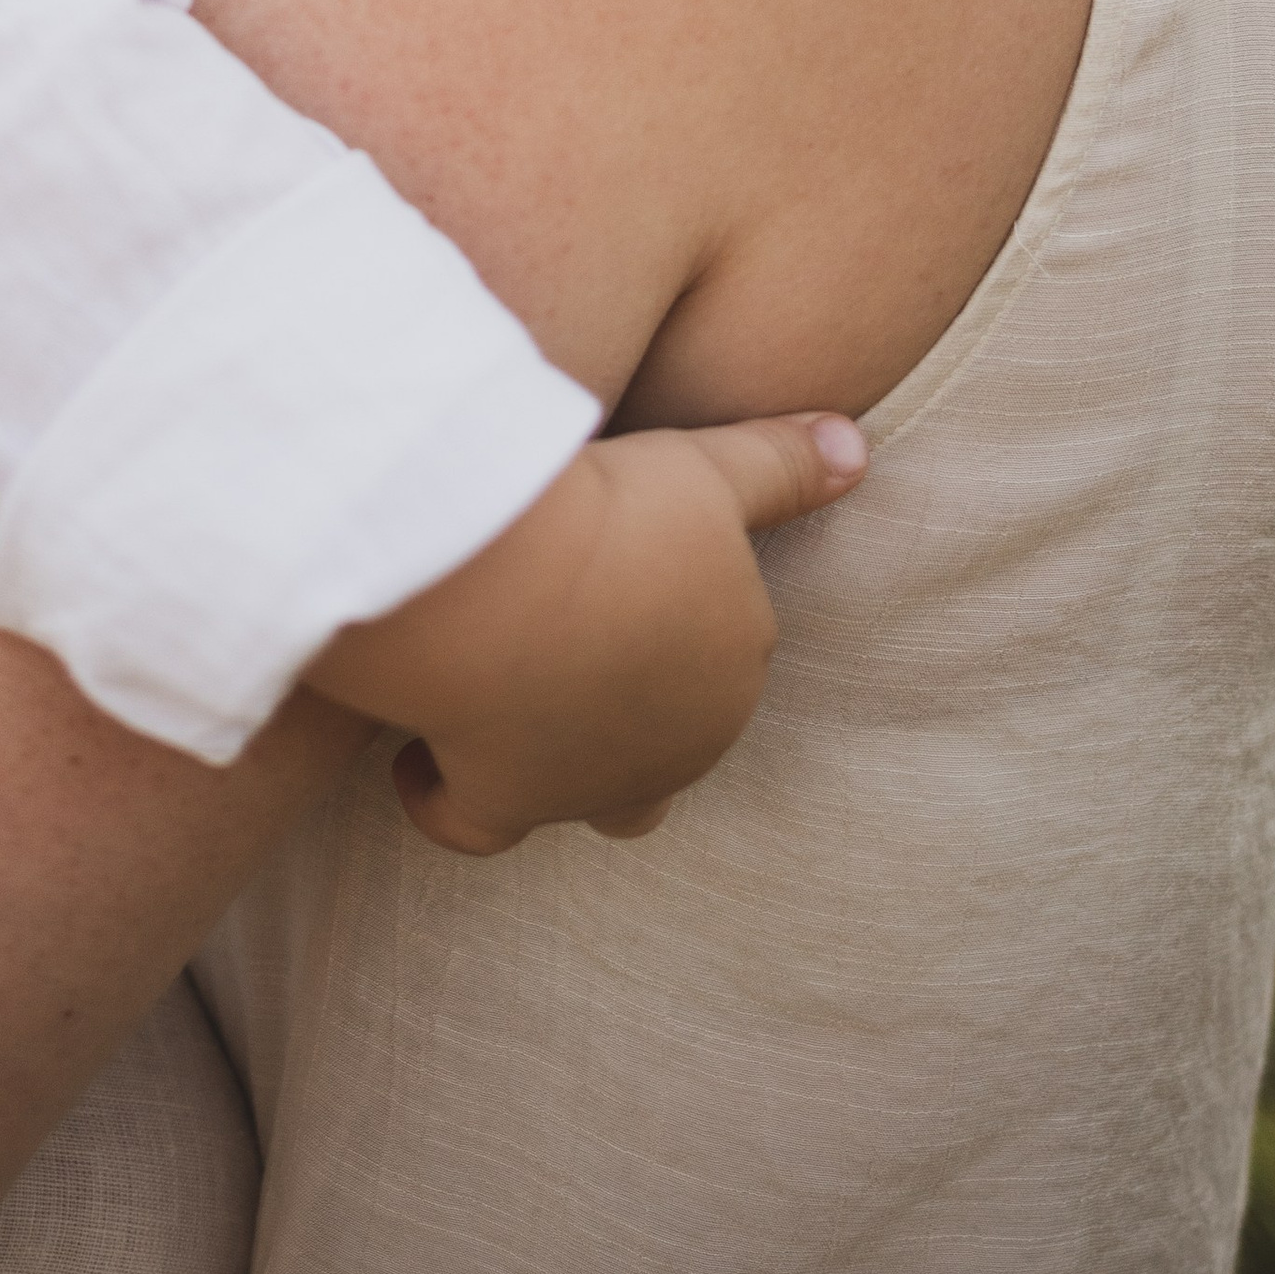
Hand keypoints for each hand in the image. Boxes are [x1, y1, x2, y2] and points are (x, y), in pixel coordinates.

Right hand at [309, 408, 866, 859]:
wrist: (514, 582)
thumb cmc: (615, 519)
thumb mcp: (711, 474)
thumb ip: (782, 466)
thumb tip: (855, 449)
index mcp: (731, 671)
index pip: (719, 647)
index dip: (672, 603)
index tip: (623, 566)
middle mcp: (674, 749)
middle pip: (667, 733)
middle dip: (633, 693)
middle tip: (575, 626)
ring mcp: (586, 786)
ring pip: (598, 798)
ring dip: (570, 758)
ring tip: (519, 698)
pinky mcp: (499, 801)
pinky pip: (473, 824)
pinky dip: (445, 799)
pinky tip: (420, 762)